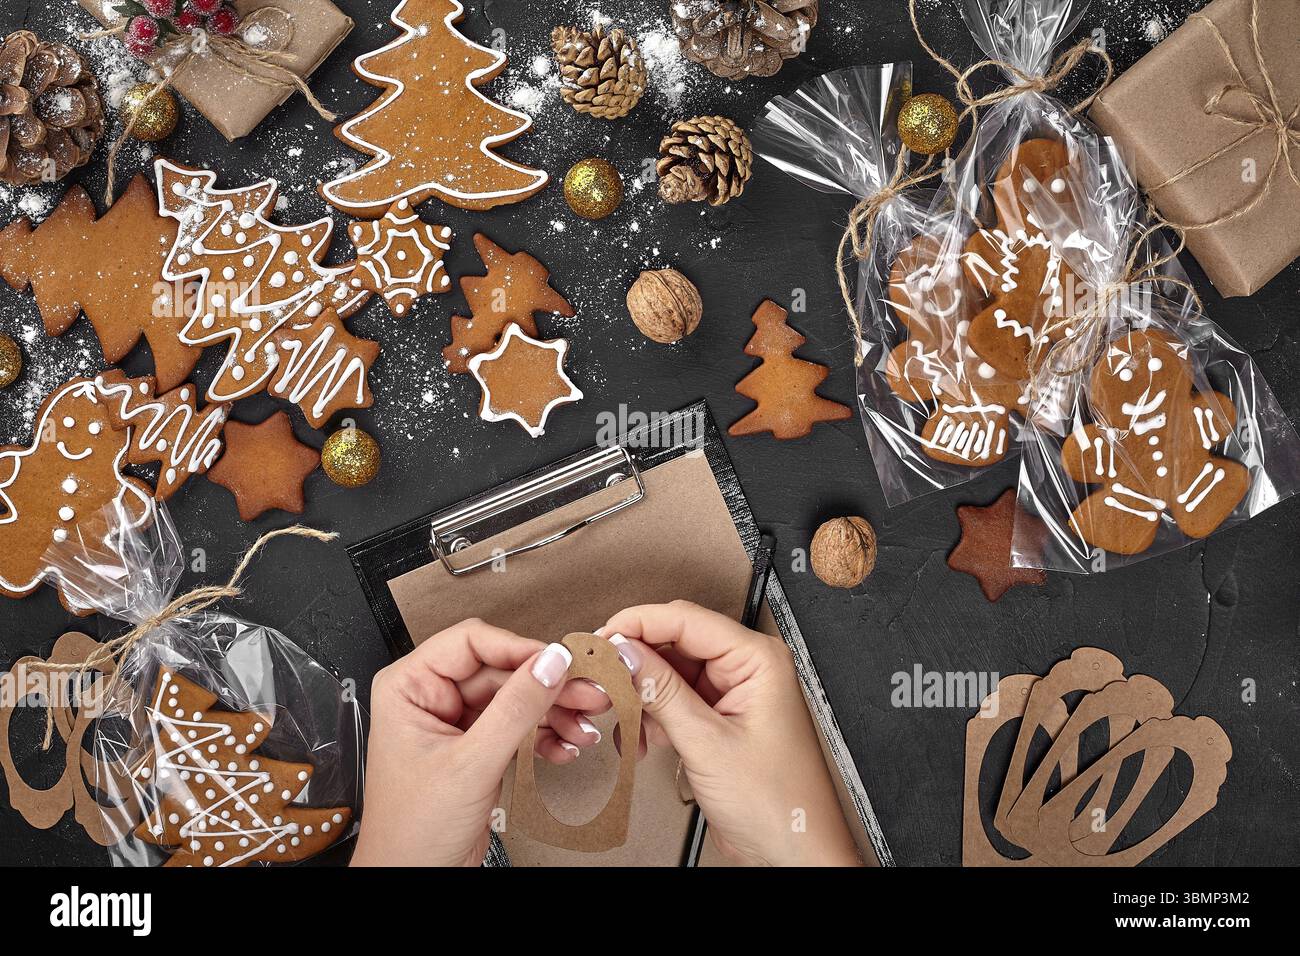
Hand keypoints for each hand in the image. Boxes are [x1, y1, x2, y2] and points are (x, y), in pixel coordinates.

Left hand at [352, 619, 608, 866]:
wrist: (413, 881)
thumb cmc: (411, 832)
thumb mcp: (470, 764)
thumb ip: (515, 709)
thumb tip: (549, 663)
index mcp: (410, 686)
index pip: (472, 643)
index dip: (520, 649)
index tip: (560, 662)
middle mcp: (431, 698)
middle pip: (502, 671)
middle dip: (548, 686)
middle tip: (588, 693)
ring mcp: (456, 724)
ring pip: (517, 699)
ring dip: (554, 713)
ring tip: (584, 725)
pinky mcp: (477, 748)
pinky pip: (518, 726)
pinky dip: (545, 736)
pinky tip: (566, 747)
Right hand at [601, 601, 860, 866]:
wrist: (792, 855)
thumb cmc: (778, 804)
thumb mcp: (708, 743)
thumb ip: (661, 693)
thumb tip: (624, 653)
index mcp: (757, 659)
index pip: (686, 619)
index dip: (637, 624)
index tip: (601, 638)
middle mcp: (745, 668)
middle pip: (674, 642)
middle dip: (634, 661)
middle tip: (600, 676)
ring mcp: (730, 694)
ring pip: (667, 672)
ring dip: (639, 694)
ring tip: (619, 716)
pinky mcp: (716, 719)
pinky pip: (672, 701)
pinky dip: (650, 716)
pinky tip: (639, 738)